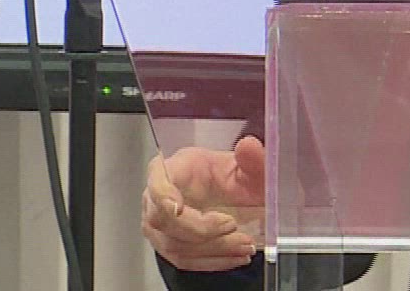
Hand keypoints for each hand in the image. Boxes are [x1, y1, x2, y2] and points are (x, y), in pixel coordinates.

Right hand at [140, 137, 265, 271]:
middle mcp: (158, 198)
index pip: (157, 181)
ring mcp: (160, 225)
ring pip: (175, 244)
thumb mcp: (248, 166)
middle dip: (201, 229)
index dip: (163, 195)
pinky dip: (212, 262)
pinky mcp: (169, 245)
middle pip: (165, 220)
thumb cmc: (230, 177)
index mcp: (174, 169)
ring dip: (213, 249)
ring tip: (244, 246)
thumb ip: (253, 158)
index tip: (179, 207)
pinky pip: (184, 260)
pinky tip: (234, 258)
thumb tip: (248, 146)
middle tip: (233, 227)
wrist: (233, 197)